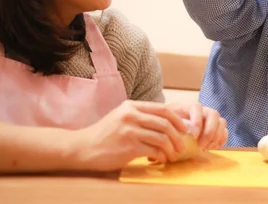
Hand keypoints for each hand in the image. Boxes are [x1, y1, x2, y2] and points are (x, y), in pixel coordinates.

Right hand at [70, 100, 187, 171]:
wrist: (82, 148)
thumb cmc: (104, 135)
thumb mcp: (121, 117)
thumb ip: (140, 117)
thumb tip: (165, 123)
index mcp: (131, 106)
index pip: (162, 109)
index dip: (177, 119)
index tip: (184, 129)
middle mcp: (131, 115)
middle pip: (165, 123)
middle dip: (178, 136)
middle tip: (182, 146)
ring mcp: (130, 131)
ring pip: (162, 138)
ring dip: (172, 148)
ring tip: (173, 155)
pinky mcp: (129, 147)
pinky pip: (154, 150)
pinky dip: (162, 156)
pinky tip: (161, 160)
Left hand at [167, 101, 227, 148]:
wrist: (171, 124)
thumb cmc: (167, 124)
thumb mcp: (164, 123)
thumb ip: (164, 129)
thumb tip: (161, 145)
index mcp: (189, 106)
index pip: (197, 107)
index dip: (197, 121)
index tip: (193, 136)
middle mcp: (202, 110)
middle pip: (214, 114)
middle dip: (209, 131)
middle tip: (201, 145)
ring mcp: (211, 118)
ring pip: (222, 122)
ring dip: (216, 136)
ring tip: (206, 148)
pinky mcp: (216, 128)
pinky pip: (225, 131)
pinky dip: (221, 139)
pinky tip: (212, 147)